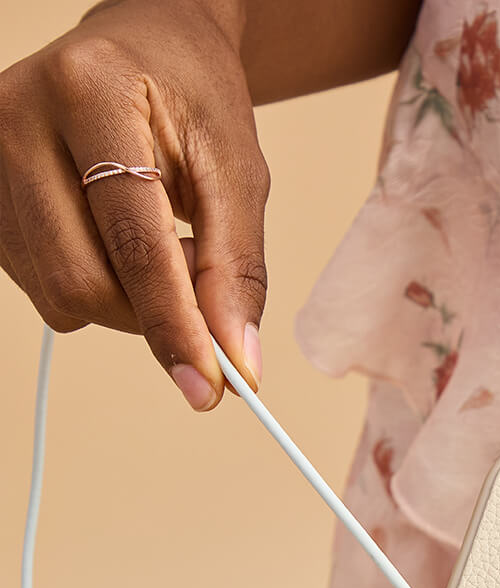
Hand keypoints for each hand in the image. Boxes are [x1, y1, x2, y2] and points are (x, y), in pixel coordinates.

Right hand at [0, 0, 267, 407]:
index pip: (131, 238)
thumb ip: (237, 269)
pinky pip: (43, 287)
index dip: (174, 324)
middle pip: (81, 280)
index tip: (210, 388)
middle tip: (199, 288)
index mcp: (90, 92)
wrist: (145, 46)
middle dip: (150, 316)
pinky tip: (117, 242)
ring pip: (59, 295)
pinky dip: (95, 287)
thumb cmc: (192, 98)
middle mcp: (17, 116)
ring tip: (160, 244)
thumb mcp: (238, 170)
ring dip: (126, 303)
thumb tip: (237, 361)